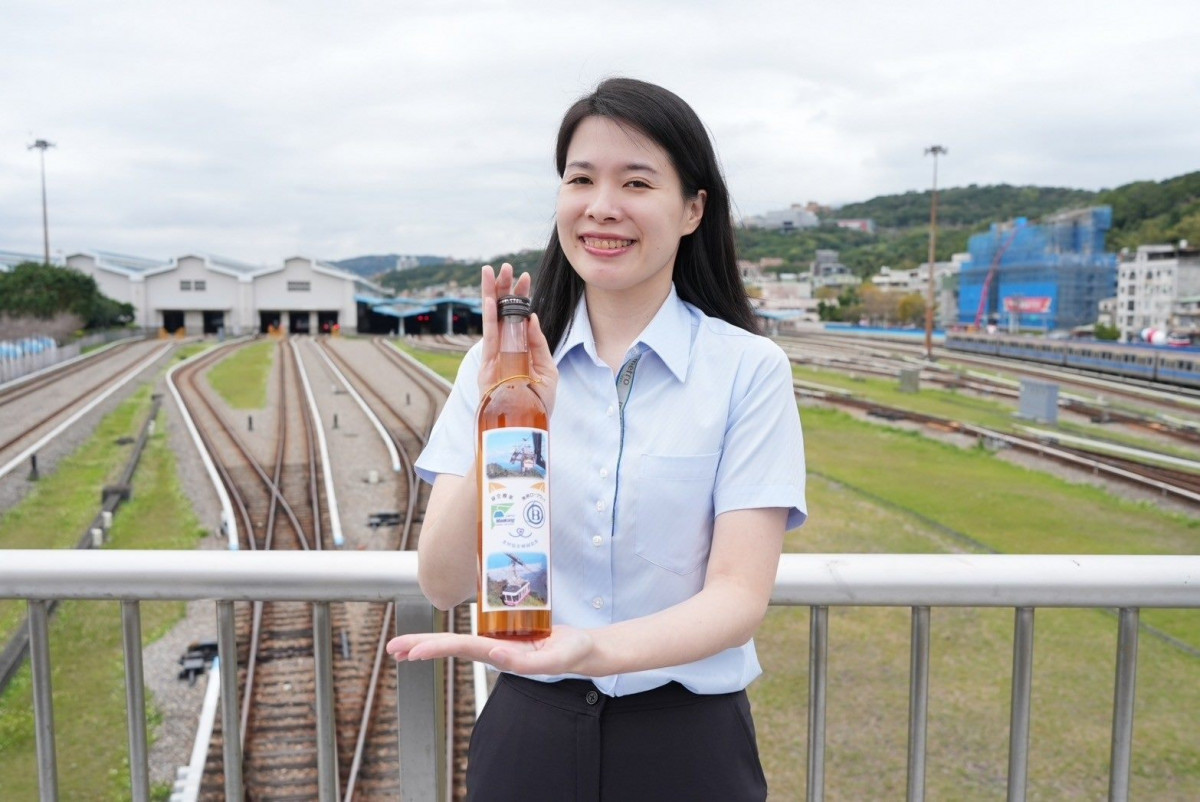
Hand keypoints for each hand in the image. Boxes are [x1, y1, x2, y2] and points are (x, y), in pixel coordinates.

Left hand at [387, 625, 595, 674]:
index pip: (463, 649)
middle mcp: (494, 650)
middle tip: (393, 648)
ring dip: (429, 644)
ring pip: (456, 643)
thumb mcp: (554, 658)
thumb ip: (525, 660)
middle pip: (451, 646)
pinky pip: (470, 637)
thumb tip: (491, 655)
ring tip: (403, 648)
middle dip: (421, 646)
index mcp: (502, 654)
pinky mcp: (503, 635)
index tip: (414, 651)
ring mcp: (497, 643)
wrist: (583, 651)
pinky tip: (434, 642)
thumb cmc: (572, 654)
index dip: (437, 647)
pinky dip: (448, 639)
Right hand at [480, 263, 557, 414]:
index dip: (521, 297)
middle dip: (503, 289)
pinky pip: (488, 339)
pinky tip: (491, 300)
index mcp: (520, 349)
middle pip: (502, 313)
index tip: (525, 277)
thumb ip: (539, 345)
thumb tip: (533, 318)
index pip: (519, 317)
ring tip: (490, 272)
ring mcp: (495, 357)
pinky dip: (489, 319)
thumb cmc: (537, 405)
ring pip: (492, 320)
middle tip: (505, 266)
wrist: (526, 430)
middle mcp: (506, 350)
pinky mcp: (488, 367)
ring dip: (491, 295)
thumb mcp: (547, 372)